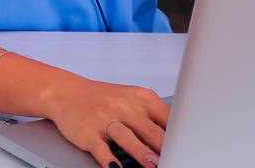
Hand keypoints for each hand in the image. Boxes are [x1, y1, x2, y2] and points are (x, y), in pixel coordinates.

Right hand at [42, 75, 168, 166]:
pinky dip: (110, 160)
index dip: (179, 135)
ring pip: (127, 137)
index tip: (187, 147)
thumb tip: (178, 138)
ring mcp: (105, 119)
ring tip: (153, 165)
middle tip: (175, 159)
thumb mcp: (133, 100)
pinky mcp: (89, 133)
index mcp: (141, 98)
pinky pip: (101, 149)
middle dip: (164, 148)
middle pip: (150, 129)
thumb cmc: (105, 99)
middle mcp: (125, 107)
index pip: (167, 117)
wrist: (68, 93)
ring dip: (141, 153)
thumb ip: (153, 118)